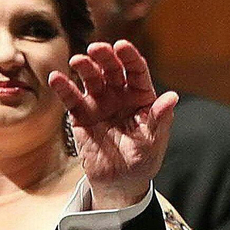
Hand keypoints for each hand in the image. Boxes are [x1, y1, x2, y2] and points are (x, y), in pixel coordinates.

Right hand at [48, 40, 177, 210]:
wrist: (120, 182)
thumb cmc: (142, 160)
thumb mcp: (154, 141)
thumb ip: (160, 119)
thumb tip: (172, 97)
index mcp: (141, 97)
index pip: (136, 71)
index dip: (130, 57)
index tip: (121, 46)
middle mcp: (119, 95)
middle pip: (112, 69)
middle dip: (104, 57)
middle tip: (96, 49)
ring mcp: (99, 102)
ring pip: (91, 79)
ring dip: (84, 67)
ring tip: (78, 62)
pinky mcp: (81, 114)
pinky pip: (72, 98)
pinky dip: (64, 88)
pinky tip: (56, 78)